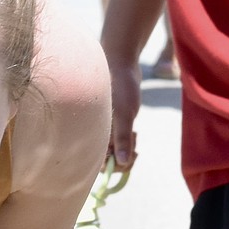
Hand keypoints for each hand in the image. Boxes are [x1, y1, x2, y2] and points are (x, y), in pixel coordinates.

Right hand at [106, 57, 141, 171]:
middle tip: (136, 147)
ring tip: (135, 135)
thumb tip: (123, 163)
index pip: (100, 164)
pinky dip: (128, 140)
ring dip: (128, 148)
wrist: (121, 62)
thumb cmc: (120, 86)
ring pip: (116, 151)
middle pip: (109, 160)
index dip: (116, 166)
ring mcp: (104, 129)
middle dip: (124, 157)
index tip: (131, 158)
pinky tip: (134, 131)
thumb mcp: (125, 115)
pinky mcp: (112, 123)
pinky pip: (119, 141)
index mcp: (93, 133)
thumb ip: (123, 139)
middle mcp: (96, 133)